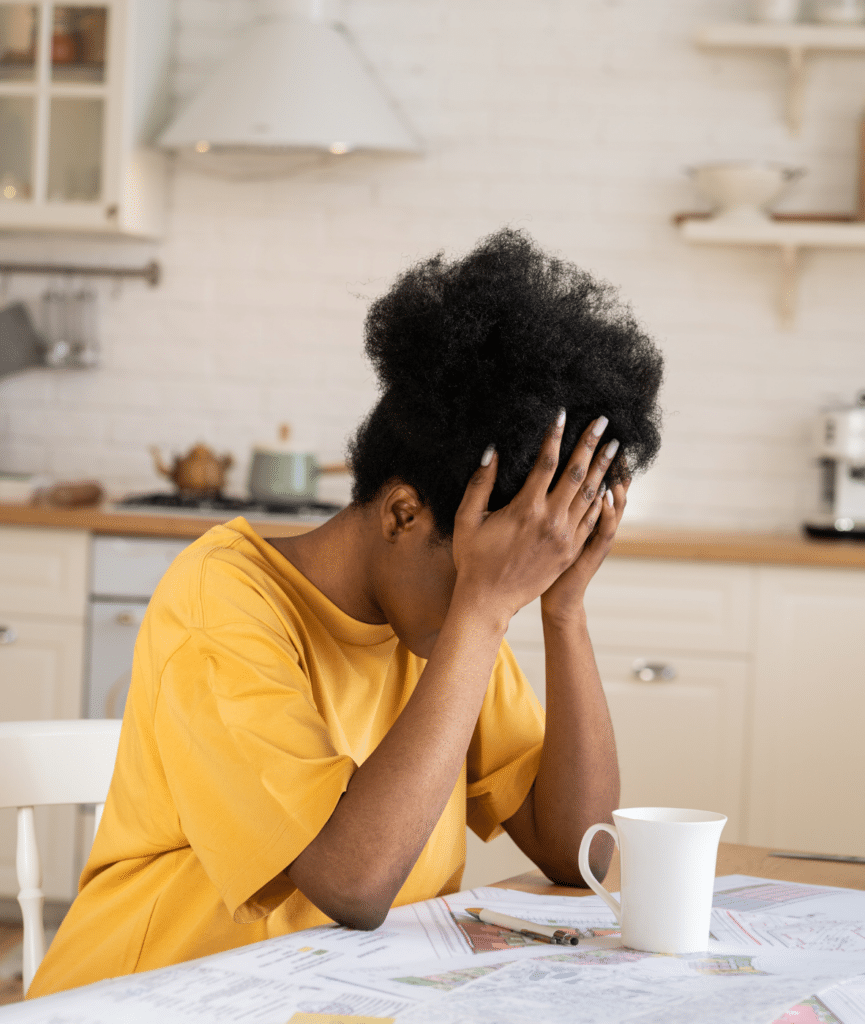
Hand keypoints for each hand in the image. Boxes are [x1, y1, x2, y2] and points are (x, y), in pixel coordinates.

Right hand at [451, 411, 620, 625]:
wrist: (489, 601)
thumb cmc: (473, 559)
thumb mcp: (467, 519)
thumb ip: (480, 483)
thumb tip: (492, 451)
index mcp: (525, 509)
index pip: (546, 463)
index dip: (555, 437)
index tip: (563, 415)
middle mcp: (550, 521)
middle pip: (576, 474)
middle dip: (590, 445)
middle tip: (603, 423)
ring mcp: (564, 538)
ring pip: (589, 496)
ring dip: (602, 469)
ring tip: (614, 447)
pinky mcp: (570, 552)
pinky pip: (591, 520)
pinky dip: (602, 500)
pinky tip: (607, 485)